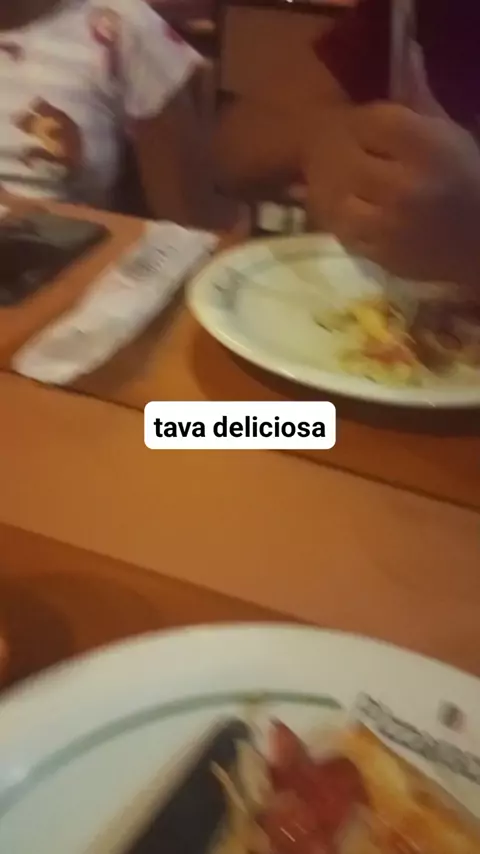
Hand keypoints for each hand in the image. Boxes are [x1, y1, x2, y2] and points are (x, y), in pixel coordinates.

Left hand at [305, 103, 479, 288]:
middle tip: (333, 152)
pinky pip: (340, 230)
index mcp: (425, 148)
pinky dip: (335, 217)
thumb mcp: (448, 134)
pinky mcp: (378, 255)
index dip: (355, 121)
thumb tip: (404, 51)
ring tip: (333, 179)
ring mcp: (388, 226)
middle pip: (343, 158)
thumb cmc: (464, 180)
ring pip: (332, 197)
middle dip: (333, 152)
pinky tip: (345, 207)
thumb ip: (418, 98)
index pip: (368, 121)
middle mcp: (404, 186)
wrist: (479, 241)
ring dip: (325, 186)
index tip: (356, 127)